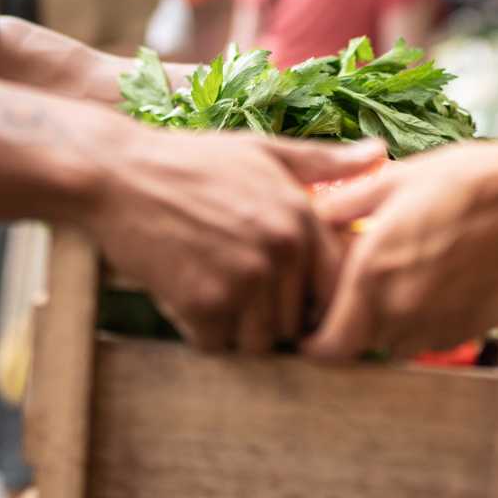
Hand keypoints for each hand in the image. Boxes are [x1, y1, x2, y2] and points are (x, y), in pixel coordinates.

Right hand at [89, 130, 385, 352]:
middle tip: (234, 288)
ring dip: (235, 330)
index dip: (315, 301)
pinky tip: (183, 293)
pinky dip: (199, 331)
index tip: (291, 300)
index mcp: (302, 217)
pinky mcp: (204, 305)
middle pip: (298, 323)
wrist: (117, 174)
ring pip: (259, 342)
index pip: (336, 288)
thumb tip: (381, 152)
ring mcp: (243, 280)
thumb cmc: (190, 162)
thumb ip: (324, 162)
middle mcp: (281, 250)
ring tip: (209, 288)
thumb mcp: (262, 151)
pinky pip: (216, 345)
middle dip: (271, 317)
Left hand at [303, 136, 497, 360]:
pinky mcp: (469, 330)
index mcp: (372, 276)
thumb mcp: (394, 180)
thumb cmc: (464, 181)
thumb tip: (312, 220)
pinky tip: (440, 281)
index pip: (328, 347)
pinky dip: (426, 319)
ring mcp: (438, 326)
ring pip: (396, 342)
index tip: (318, 321)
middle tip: (365, 284)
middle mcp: (401, 311)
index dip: (317, 341)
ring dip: (391, 321)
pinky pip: (432, 337)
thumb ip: (343, 206)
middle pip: (361, 343)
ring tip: (406, 277)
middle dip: (355, 320)